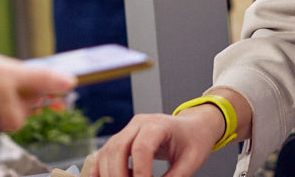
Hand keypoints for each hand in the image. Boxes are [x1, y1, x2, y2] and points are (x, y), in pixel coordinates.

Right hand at [85, 108, 220, 176]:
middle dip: (119, 176)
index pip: (142, 147)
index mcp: (159, 124)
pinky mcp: (121, 138)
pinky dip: (100, 170)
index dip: (140, 172)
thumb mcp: (192, 161)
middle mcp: (139, 123)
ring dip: (109, 174)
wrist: (193, 127)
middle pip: (118, 148)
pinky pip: (104, 154)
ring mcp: (128, 129)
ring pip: (107, 151)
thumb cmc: (194, 141)